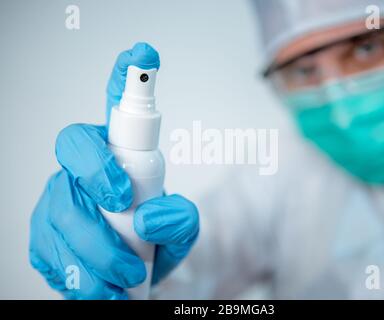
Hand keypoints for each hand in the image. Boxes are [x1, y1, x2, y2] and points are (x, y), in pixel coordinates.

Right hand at [29, 43, 199, 298]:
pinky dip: (80, 278)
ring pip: (61, 209)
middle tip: (123, 202)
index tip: (144, 54)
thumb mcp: (181, 229)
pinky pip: (50, 252)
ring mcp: (59, 199)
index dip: (127, 76)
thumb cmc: (157, 239)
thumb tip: (151, 218)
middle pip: (74, 145)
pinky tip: (101, 289)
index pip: (117, 105)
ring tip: (127, 275)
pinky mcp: (42, 236)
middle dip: (98, 172)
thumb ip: (181, 219)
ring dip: (97, 249)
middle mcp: (84, 167)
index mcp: (120, 153)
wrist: (135, 277)